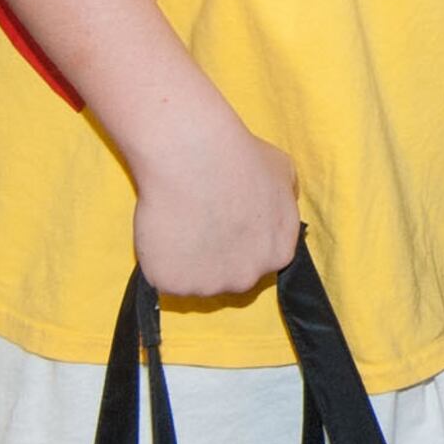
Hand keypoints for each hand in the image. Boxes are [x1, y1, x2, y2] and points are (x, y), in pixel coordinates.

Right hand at [132, 110, 299, 297]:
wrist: (195, 158)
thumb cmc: (240, 159)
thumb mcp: (284, 173)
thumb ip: (284, 202)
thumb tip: (278, 207)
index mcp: (278, 253)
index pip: (263, 259)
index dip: (242, 242)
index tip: (227, 224)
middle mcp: (248, 277)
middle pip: (230, 276)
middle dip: (216, 256)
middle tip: (201, 223)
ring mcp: (209, 285)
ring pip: (195, 280)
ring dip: (187, 260)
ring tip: (180, 224)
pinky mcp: (173, 284)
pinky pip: (164, 277)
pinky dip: (160, 260)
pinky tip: (163, 231)